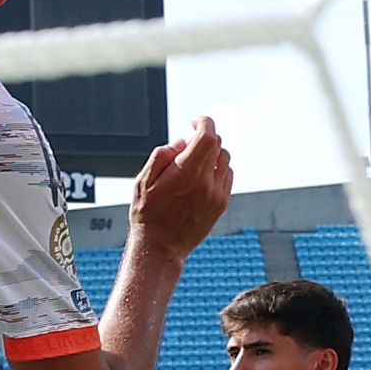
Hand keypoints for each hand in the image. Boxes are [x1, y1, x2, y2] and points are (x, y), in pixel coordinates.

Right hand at [129, 116, 234, 256]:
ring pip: (225, 160)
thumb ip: (162, 155)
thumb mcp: (143, 181)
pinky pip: (227, 176)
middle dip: (203, 140)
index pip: (208, 136)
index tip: (194, 122)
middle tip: (185, 150)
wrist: (160, 248)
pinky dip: (217, 171)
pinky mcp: (222, 204)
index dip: (203, 123)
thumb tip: (181, 142)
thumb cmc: (148, 215)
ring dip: (211, 156)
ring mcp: (217, 194)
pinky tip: (199, 180)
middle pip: (217, 145)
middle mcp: (207, 182)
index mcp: (187, 174)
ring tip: (191, 168)